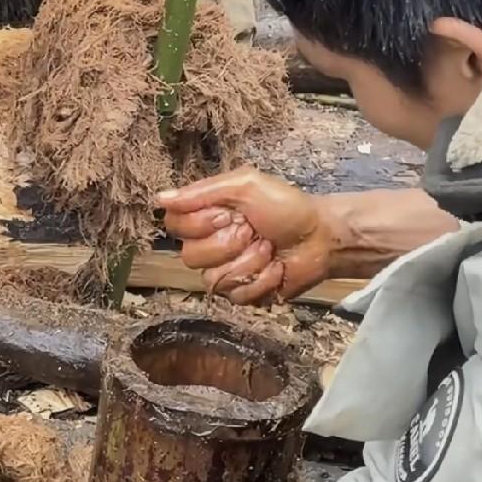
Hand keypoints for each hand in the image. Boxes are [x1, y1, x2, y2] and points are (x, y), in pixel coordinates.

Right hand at [158, 167, 333, 305]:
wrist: (321, 237)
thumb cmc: (286, 207)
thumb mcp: (246, 185)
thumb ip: (203, 191)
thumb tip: (160, 198)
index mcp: (206, 215)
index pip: (174, 225)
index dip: (200, 224)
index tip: (228, 214)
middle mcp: (209, 244)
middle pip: (190, 257)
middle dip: (229, 244)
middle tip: (253, 232)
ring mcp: (224, 271)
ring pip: (213, 280)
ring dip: (249, 263)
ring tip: (268, 250)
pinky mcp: (242, 293)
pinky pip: (237, 296)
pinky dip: (262, 280)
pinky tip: (276, 269)